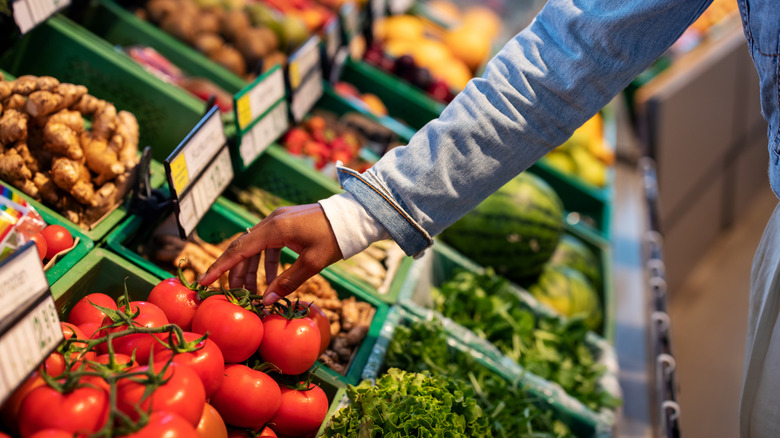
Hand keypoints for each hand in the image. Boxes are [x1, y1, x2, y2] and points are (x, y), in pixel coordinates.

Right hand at [197, 204, 342, 304]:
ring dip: (251, 270)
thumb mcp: (312, 264)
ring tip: (250, 293)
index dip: (220, 267)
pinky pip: (267, 244)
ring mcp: (278, 221)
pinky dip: (265, 262)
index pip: (238, 249)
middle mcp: (272, 221)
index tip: (204, 281)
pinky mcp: (286, 224)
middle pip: (243, 249)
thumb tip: (267, 301)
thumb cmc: (334, 238)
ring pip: (255, 247)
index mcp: (274, 228)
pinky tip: (269, 280)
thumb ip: (288, 282)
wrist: (353, 217)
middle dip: (235, 273)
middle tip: (231, 295)